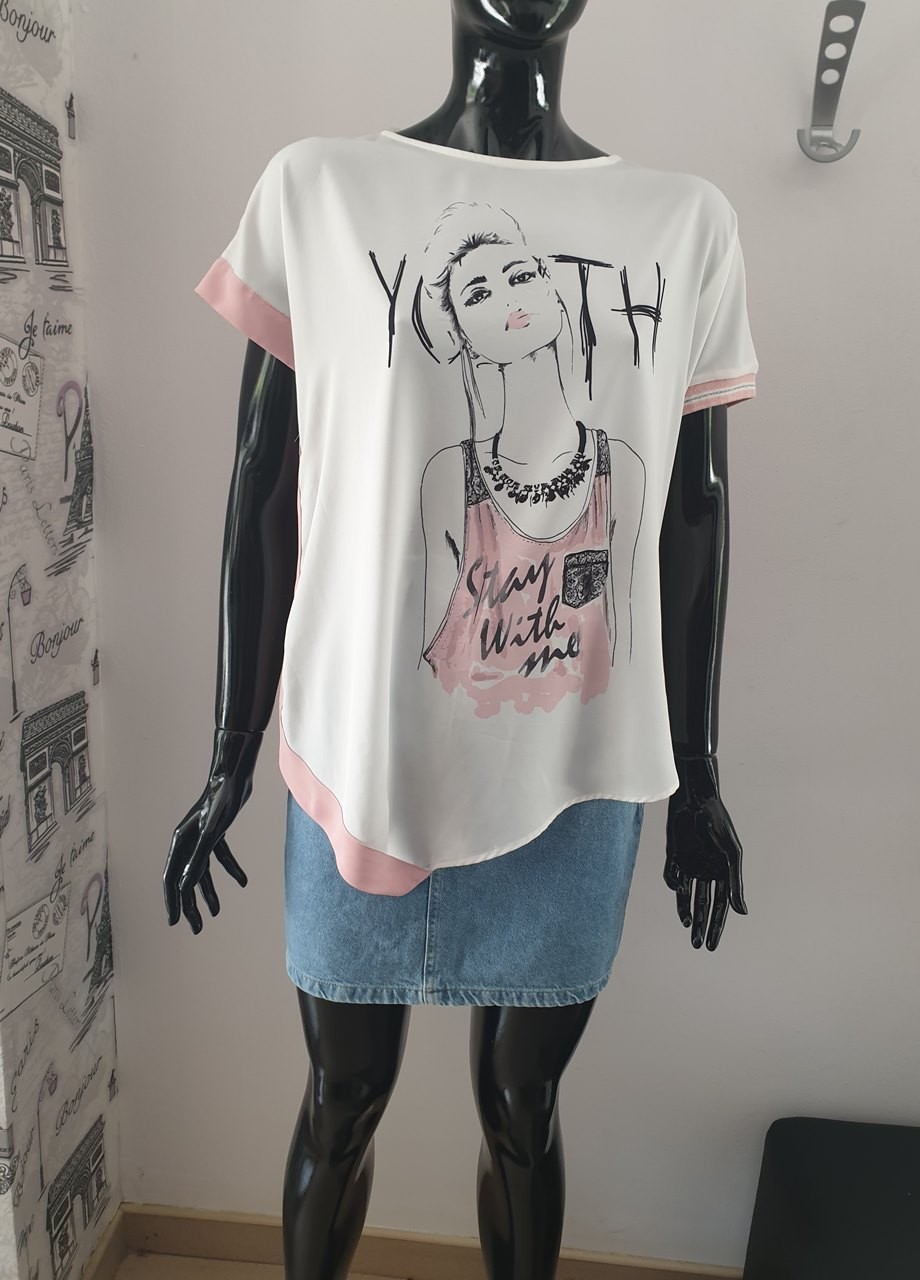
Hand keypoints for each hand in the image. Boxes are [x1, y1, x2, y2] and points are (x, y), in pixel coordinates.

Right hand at [163, 728, 260, 933]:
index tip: (175, 922)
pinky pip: (220, 857)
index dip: (173, 902)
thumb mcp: (212, 834)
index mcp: (180, 842)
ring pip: (201, 871)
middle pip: (185, 879)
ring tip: (215, 913)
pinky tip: (243, 882)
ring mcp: (201, 837)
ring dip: (209, 892)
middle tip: (197, 928)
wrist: (234, 776)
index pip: (171, 879)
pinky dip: (231, 869)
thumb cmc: (222, 801)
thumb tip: (185, 887)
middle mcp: (187, 841)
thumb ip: (198, 859)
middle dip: (191, 904)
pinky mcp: (216, 832)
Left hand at [663, 754, 746, 950]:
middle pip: (703, 905)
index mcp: (723, 872)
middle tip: (697, 944)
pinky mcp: (674, 856)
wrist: (695, 799)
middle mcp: (706, 871)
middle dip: (701, 925)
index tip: (711, 945)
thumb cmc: (718, 824)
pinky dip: (674, 884)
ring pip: (686, 895)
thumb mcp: (731, 855)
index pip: (720, 905)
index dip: (716, 926)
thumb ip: (734, 884)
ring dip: (685, 912)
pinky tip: (678, 887)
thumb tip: (742, 913)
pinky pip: (672, 876)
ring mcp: (689, 864)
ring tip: (687, 927)